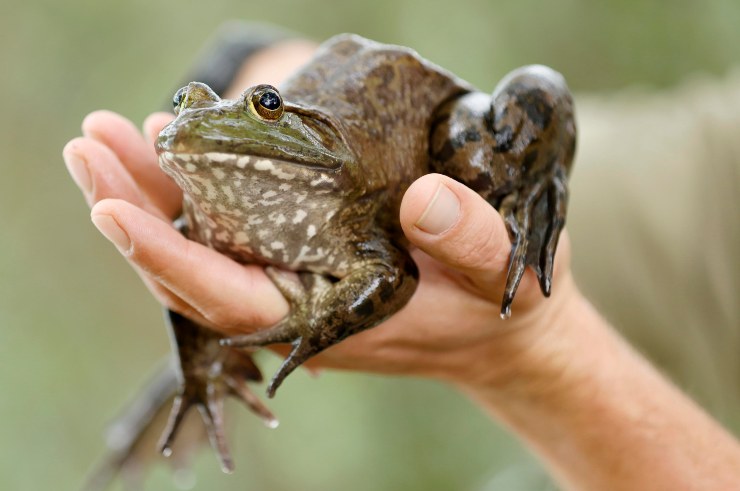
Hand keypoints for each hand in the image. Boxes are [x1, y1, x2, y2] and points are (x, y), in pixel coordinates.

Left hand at [62, 109, 575, 387]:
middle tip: (90, 145)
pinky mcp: (300, 258)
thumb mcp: (501, 270)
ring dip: (151, 194)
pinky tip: (173, 148)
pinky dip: (193, 191)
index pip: (227, 299)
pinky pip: (230, 230)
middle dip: (134, 208)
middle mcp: (295, 306)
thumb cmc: (499, 303)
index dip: (166, 257)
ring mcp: (293, 282)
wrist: (500, 327)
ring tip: (111, 137)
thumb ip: (470, 239)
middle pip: (191, 268)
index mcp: (328, 320)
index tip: (111, 207)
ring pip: (202, 246)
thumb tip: (422, 199)